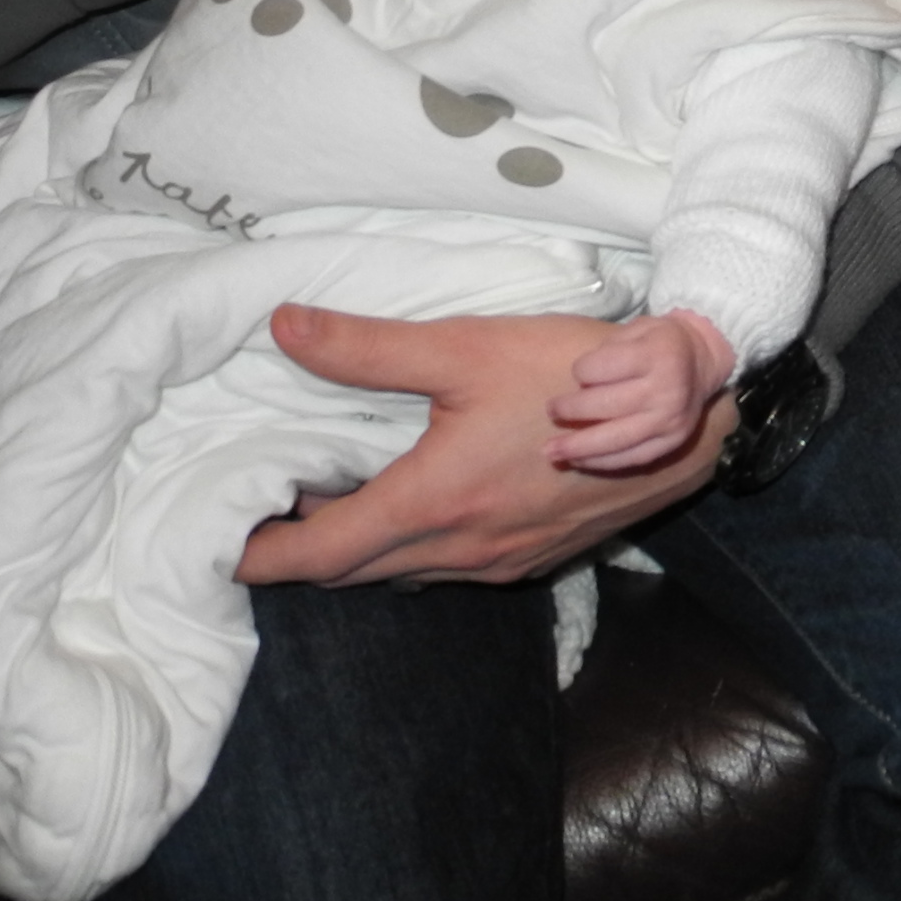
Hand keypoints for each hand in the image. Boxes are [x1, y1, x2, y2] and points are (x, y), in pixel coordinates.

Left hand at [234, 306, 734, 585]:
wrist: (685, 418)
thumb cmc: (578, 376)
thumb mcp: (468, 346)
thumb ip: (370, 347)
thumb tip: (285, 327)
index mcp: (434, 502)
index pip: (318, 554)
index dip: (259, 557)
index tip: (216, 549)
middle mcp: (462, 549)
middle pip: (353, 573)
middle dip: (301, 554)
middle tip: (260, 517)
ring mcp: (501, 564)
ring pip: (402, 574)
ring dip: (358, 552)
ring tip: (325, 508)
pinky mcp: (533, 559)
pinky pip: (449, 570)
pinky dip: (411, 550)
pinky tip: (415, 506)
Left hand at [547, 308, 737, 472]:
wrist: (704, 361)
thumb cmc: (661, 341)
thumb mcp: (637, 328)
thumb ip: (607, 350)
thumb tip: (575, 387)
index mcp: (656, 354)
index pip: (602, 369)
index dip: (581, 370)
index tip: (580, 371)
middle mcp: (665, 389)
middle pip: (605, 406)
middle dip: (570, 411)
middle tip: (551, 411)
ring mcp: (670, 420)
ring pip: (615, 439)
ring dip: (578, 447)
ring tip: (551, 451)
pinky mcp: (672, 442)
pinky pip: (631, 458)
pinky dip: (601, 462)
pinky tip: (579, 460)